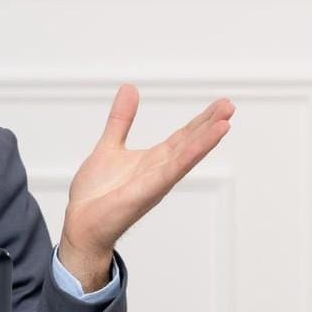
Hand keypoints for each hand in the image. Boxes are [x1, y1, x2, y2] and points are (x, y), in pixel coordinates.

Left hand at [58, 84, 233, 290]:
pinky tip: (203, 143)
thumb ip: (121, 120)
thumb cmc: (96, 193)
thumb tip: (129, 88)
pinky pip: (171, 171)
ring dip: (205, 141)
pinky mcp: (146, 192)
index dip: (201, 121)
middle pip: (189, 144)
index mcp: (153, 161)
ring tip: (225, 123)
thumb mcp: (109, 145)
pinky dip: (188, 156)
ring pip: (185, 157)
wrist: (80, 223)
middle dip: (210, 126)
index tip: (222, 105)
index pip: (183, 137)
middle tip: (230, 106)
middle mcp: (160, 171)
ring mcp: (156, 182)